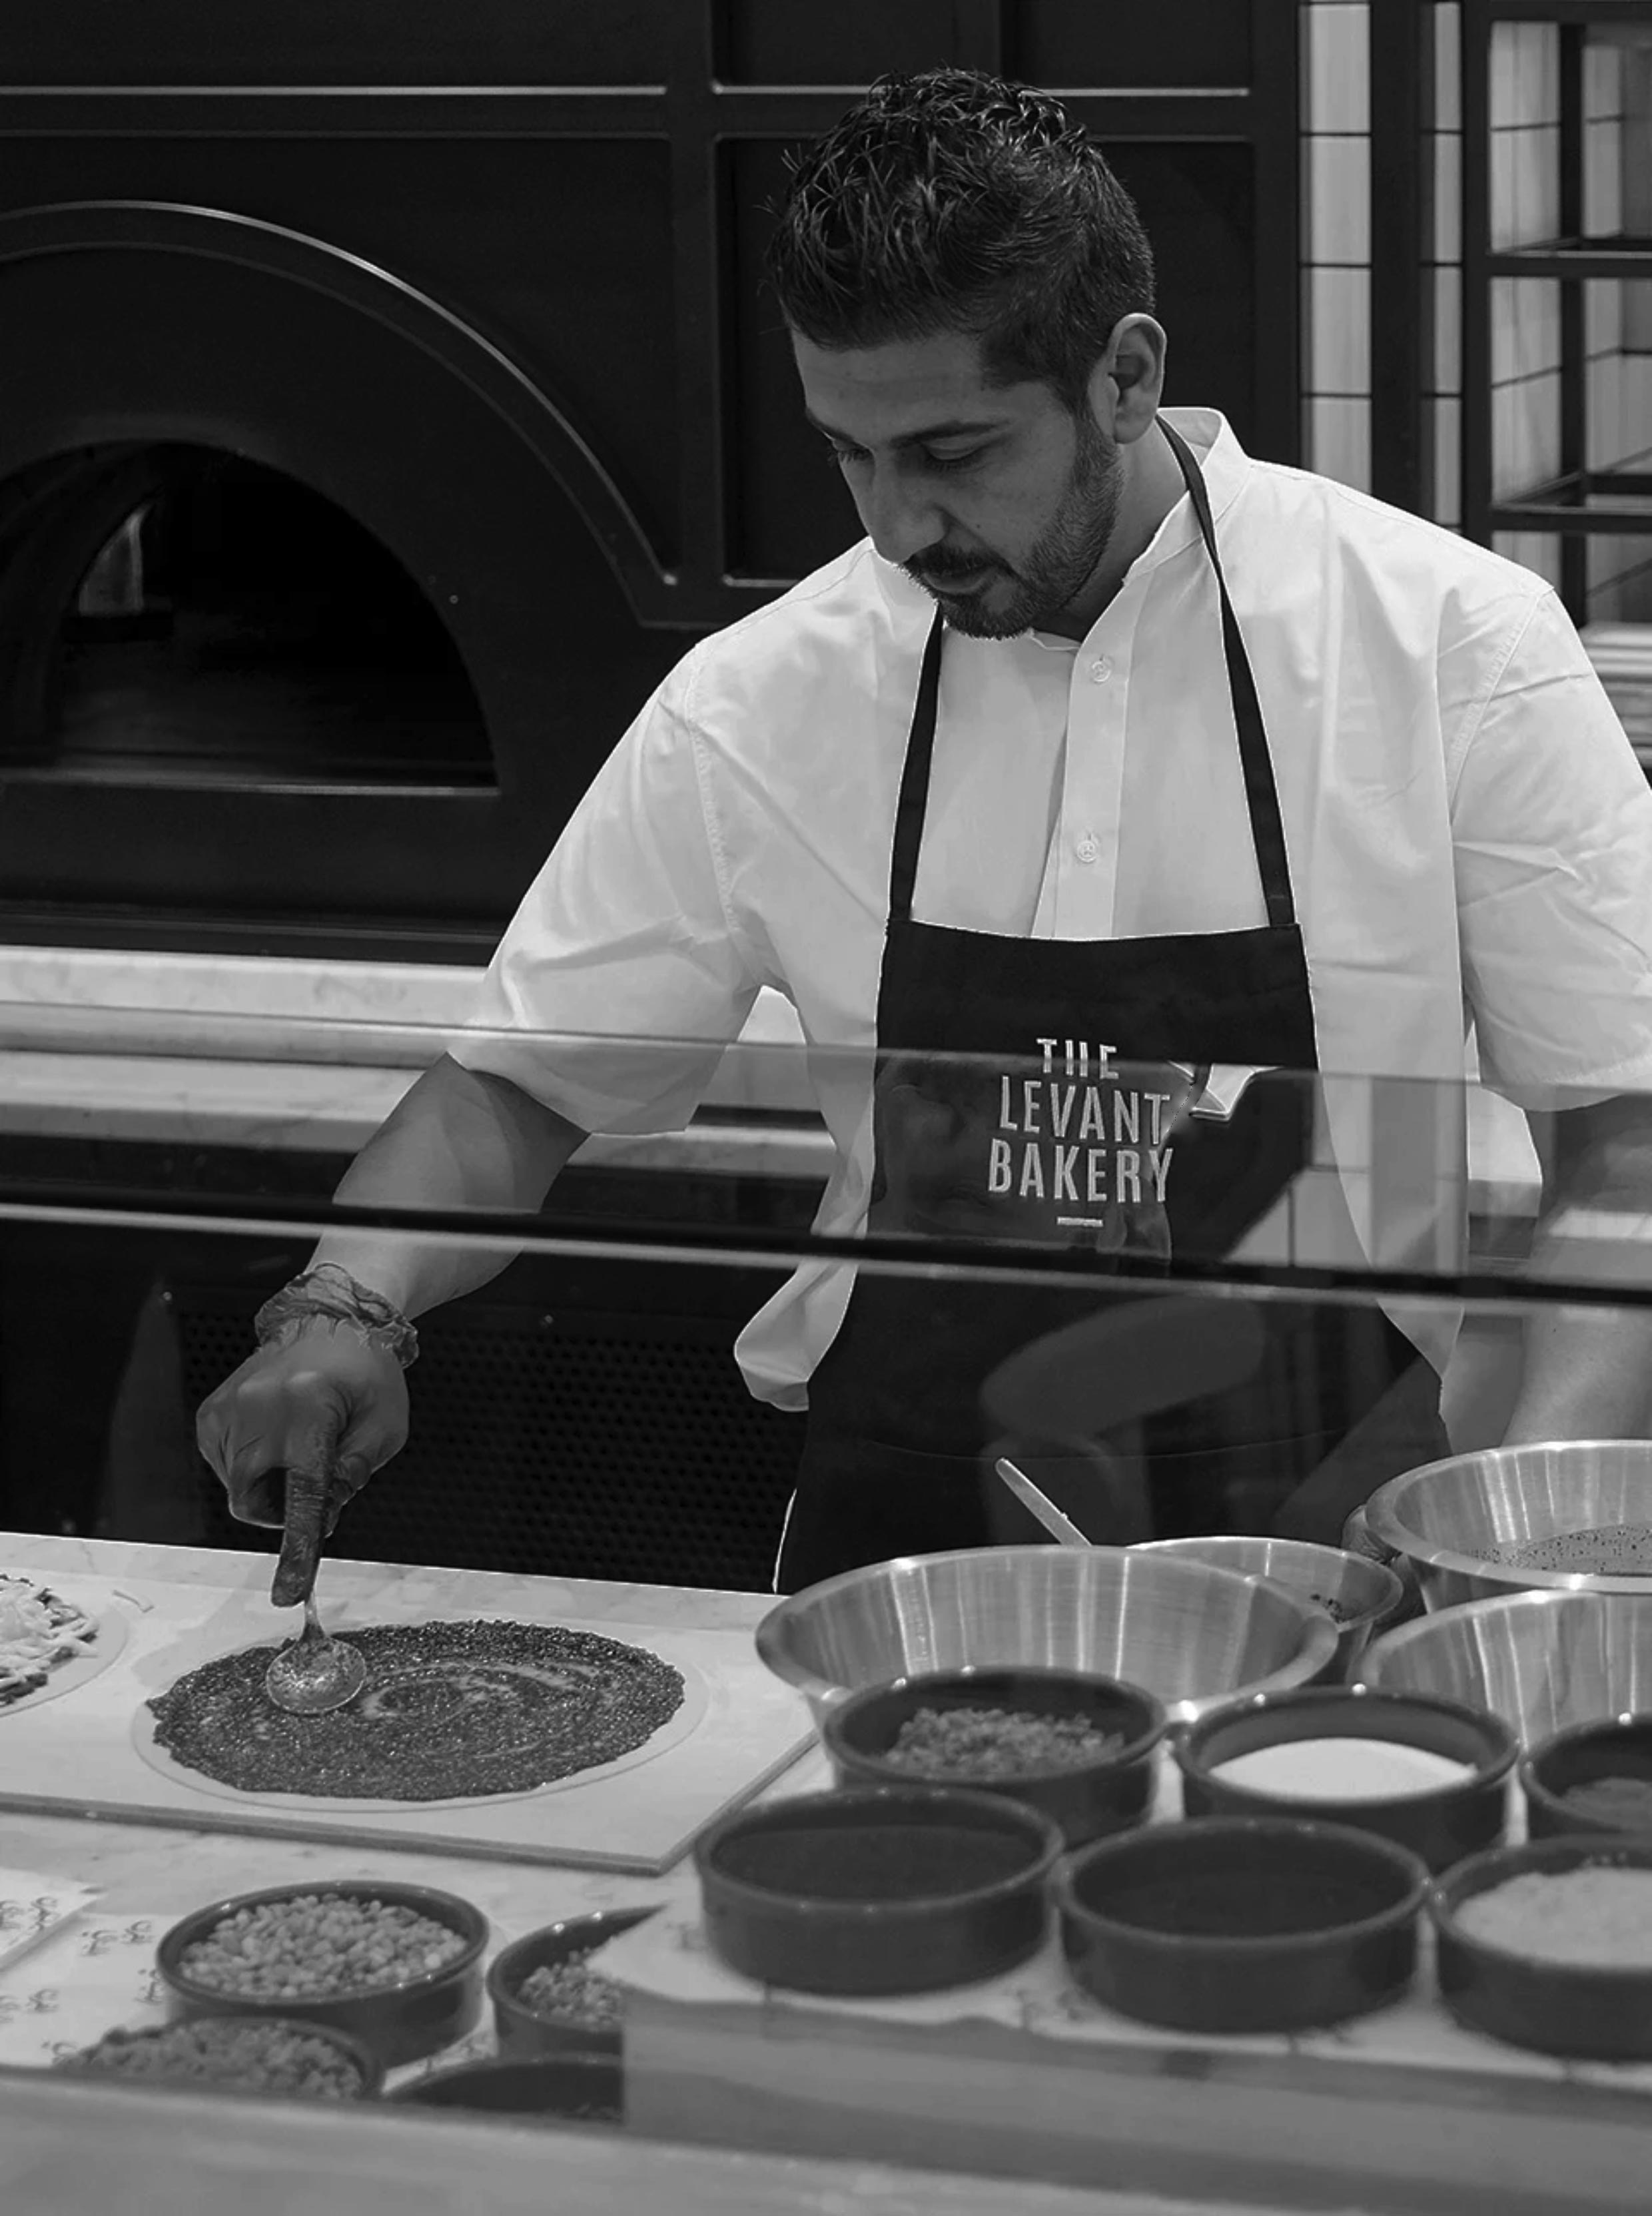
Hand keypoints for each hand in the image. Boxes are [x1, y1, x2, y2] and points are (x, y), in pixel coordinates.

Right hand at [195, 1318, 409, 1529]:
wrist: (330, 1318)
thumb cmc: (365, 1369)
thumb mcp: (385, 1425)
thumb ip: (354, 1473)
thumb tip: (322, 1515)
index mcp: (309, 1407)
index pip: (300, 1494)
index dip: (297, 1546)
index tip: (288, 1592)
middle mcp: (259, 1406)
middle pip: (253, 1498)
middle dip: (282, 1505)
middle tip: (317, 1477)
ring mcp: (228, 1407)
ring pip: (236, 1487)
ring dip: (269, 1483)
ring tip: (300, 1442)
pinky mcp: (210, 1412)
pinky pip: (223, 1467)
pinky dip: (250, 1468)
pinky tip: (275, 1438)